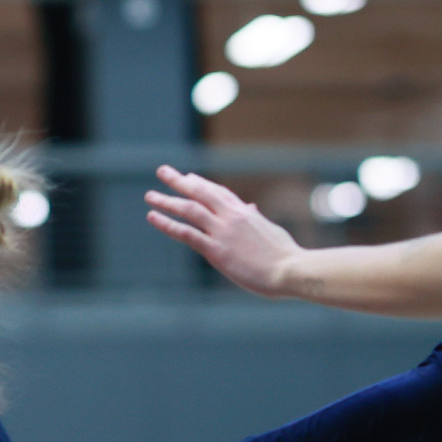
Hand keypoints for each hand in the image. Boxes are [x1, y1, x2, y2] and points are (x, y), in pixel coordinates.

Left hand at [145, 166, 303, 297]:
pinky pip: (186, 233)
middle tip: (162, 171)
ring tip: (150, 196)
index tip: (188, 177)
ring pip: (189, 209)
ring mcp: (222, 232)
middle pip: (200, 192)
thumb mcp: (271, 230)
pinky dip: (167, 224)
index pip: (218, 192)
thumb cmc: (286, 255)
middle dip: (179, 181)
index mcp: (245, 212)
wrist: (292, 271)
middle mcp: (231, 217)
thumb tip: (251, 207)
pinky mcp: (216, 250)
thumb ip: (257, 218)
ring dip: (167, 201)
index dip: (201, 183)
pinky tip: (153, 217)